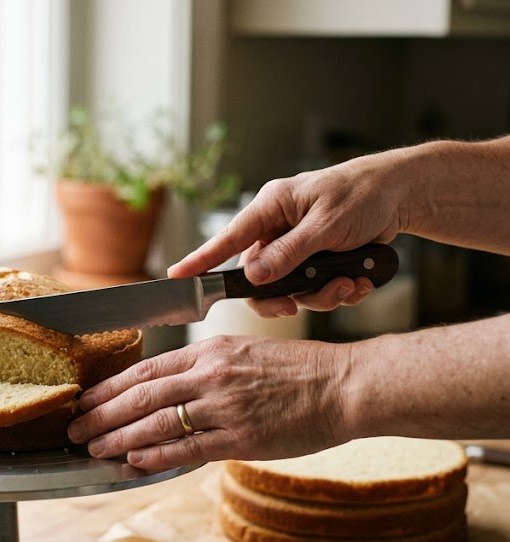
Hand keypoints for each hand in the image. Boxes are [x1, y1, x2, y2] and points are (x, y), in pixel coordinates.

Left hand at [67, 335, 352, 470]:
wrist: (345, 385)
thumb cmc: (299, 371)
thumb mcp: (244, 354)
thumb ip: (205, 370)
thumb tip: (169, 390)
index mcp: (209, 352)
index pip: (144, 370)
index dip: (108, 388)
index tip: (84, 399)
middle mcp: (210, 375)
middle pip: (139, 396)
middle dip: (100, 414)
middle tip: (74, 429)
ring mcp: (224, 406)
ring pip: (155, 422)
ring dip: (118, 437)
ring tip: (94, 449)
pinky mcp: (240, 437)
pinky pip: (187, 448)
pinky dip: (155, 455)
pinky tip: (133, 462)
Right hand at [169, 153, 411, 317]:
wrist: (404, 195)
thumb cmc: (364, 194)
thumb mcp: (327, 225)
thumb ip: (289, 253)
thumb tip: (254, 277)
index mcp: (272, 208)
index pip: (228, 239)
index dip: (201, 261)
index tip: (177, 278)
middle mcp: (279, 229)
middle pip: (259, 278)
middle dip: (284, 296)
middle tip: (295, 308)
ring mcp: (297, 248)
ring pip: (290, 290)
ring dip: (321, 295)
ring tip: (351, 285)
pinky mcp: (317, 262)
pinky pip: (315, 290)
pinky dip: (338, 292)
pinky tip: (360, 282)